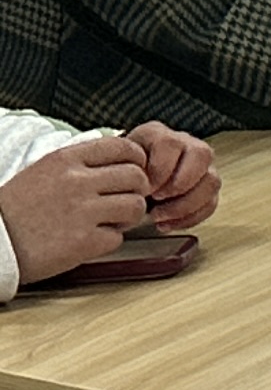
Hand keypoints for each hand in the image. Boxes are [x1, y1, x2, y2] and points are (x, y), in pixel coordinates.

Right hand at [0, 135, 148, 282]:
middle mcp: (77, 181)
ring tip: (110, 221)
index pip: (124, 147)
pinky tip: (90, 240)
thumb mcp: (43, 171)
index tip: (135, 170)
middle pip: (137, 177)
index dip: (137, 160)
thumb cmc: (14, 210)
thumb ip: (80, 163)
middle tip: (123, 200)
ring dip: (128, 216)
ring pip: (135, 206)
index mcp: (66, 159)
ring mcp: (82, 211)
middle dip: (137, 190)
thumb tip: (119, 159)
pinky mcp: (83, 242)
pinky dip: (108, 241)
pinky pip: (117, 237)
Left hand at [126, 123, 217, 230]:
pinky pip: (211, 202)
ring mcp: (199, 166)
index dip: (159, 169)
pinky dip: (190, 218)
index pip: (171, 143)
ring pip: (212, 181)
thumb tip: (138, 188)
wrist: (119, 186)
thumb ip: (123, 169)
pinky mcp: (204, 188)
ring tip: (159, 216)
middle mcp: (186, 145)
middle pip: (203, 155)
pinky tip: (167, 224)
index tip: (143, 188)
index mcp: (158, 135)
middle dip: (180, 183)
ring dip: (186, 204)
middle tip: (157, 199)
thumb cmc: (116, 177)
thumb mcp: (113, 166)